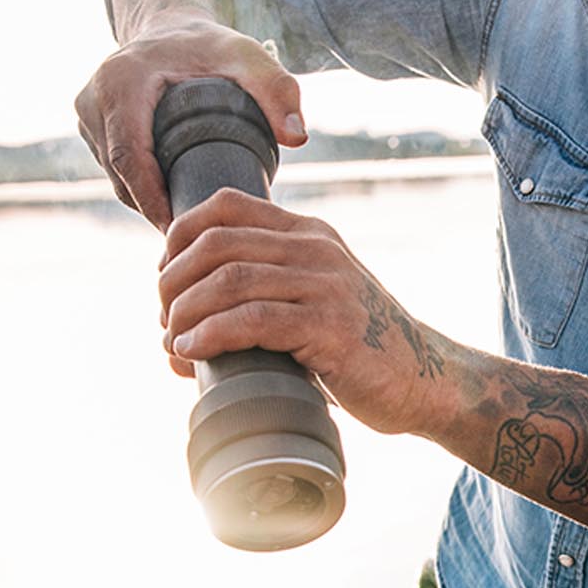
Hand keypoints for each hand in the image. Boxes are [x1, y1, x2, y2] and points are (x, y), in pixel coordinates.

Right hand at [75, 23, 307, 230]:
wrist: (172, 25)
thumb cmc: (211, 44)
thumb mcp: (248, 57)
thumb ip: (278, 89)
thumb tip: (297, 138)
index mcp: (121, 82)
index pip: (130, 158)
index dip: (152, 201)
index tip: (182, 231)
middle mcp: (93, 99)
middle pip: (120, 174)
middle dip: (154, 210)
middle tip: (193, 242)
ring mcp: (87, 114)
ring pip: (115, 177)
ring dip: (147, 205)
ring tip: (188, 230)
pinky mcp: (91, 126)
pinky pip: (114, 170)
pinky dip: (140, 191)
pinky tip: (172, 210)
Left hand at [158, 188, 454, 436]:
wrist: (424, 381)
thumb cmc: (359, 350)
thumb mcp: (315, 298)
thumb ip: (269, 287)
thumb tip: (187, 310)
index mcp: (309, 233)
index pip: (225, 206)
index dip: (178, 238)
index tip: (166, 280)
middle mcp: (317, 248)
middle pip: (216, 242)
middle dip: (172, 282)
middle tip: (163, 320)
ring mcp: (326, 285)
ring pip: (228, 280)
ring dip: (184, 313)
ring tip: (172, 343)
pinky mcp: (331, 327)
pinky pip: (254, 321)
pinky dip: (211, 335)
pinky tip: (193, 352)